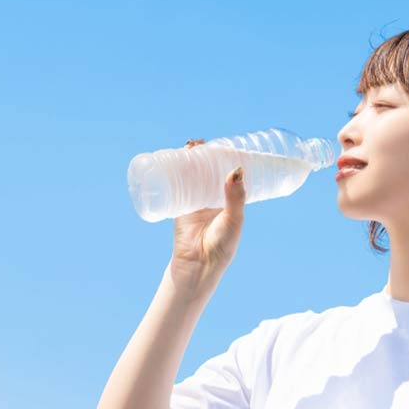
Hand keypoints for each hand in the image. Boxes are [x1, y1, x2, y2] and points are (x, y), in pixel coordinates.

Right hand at [168, 138, 246, 296]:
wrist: (199, 265)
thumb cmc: (222, 245)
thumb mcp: (234, 219)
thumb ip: (236, 197)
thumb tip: (237, 169)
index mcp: (229, 202)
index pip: (228, 176)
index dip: (225, 160)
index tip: (224, 144)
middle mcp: (212, 200)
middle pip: (208, 172)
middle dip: (204, 156)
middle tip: (201, 143)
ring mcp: (194, 202)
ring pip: (191, 176)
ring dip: (188, 160)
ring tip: (189, 146)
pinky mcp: (179, 207)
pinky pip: (175, 187)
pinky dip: (173, 173)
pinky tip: (172, 160)